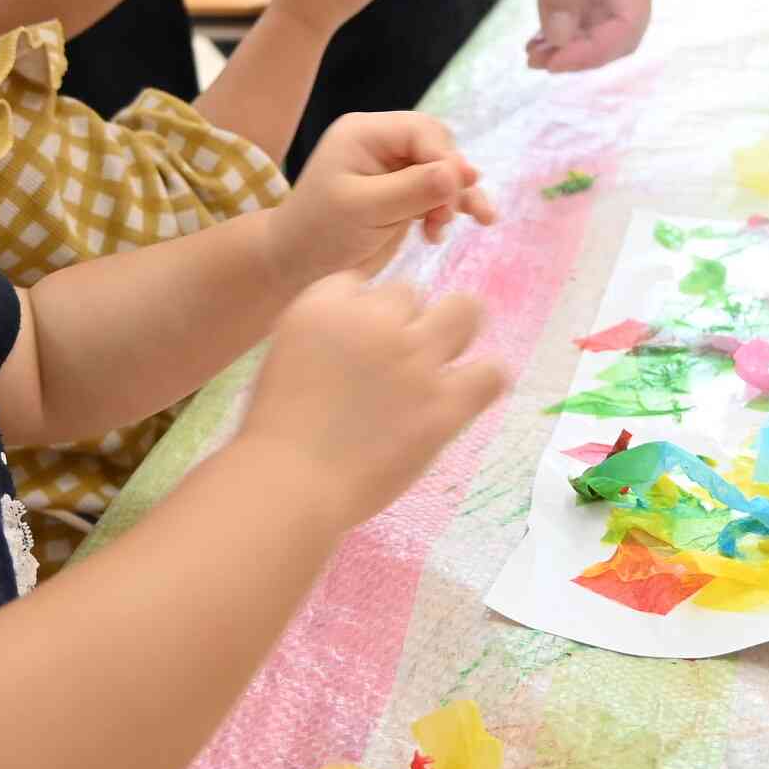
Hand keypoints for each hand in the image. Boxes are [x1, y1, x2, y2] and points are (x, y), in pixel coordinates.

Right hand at [236, 275, 505, 530]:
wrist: (290, 484)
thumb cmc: (277, 435)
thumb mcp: (286, 359)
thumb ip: (327, 338)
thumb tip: (366, 339)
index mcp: (325, 306)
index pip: (361, 284)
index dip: (363, 315)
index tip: (356, 349)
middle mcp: (374, 321)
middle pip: (410, 293)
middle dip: (405, 322)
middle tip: (395, 362)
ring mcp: (414, 360)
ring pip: (464, 310)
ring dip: (455, 333)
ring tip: (440, 366)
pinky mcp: (444, 403)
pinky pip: (491, 372)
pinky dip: (483, 380)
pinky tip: (465, 396)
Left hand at [268, 110, 500, 281]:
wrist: (298, 264)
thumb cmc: (321, 233)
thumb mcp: (365, 210)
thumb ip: (413, 189)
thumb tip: (461, 172)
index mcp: (364, 132)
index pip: (421, 131)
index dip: (445, 160)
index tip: (451, 198)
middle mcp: (381, 142)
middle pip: (437, 147)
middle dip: (451, 180)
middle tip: (443, 217)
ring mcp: (392, 167)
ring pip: (443, 169)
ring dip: (458, 195)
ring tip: (480, 219)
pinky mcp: (402, 191)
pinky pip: (439, 190)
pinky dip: (452, 206)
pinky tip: (464, 224)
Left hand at [522, 0, 663, 71]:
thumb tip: (561, 39)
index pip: (627, 26)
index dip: (593, 52)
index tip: (555, 61)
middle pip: (619, 32)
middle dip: (583, 53)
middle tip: (539, 62)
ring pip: (602, 23)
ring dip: (572, 44)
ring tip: (533, 55)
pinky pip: (587, 5)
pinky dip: (565, 25)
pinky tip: (538, 37)